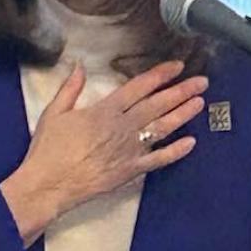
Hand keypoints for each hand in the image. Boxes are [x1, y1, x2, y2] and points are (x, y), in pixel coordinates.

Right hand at [0, 60, 207, 245]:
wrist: (49, 184)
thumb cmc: (48, 148)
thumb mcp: (54, 112)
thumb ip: (70, 88)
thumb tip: (79, 66)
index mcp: (105, 110)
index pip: (139, 87)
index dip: (160, 75)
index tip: (177, 66)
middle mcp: (122, 127)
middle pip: (157, 105)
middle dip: (181, 91)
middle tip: (201, 82)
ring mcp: (130, 150)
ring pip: (163, 128)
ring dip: (183, 115)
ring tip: (200, 103)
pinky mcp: (131, 171)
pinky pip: (159, 160)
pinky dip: (176, 151)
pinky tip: (191, 143)